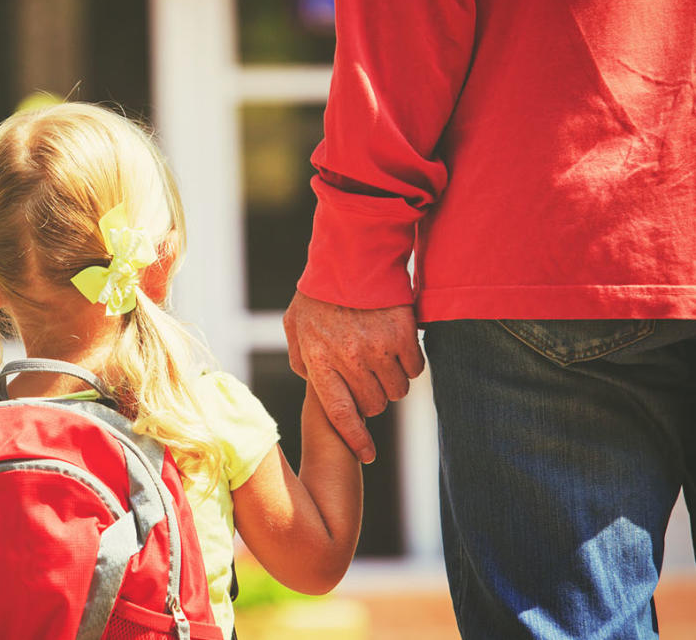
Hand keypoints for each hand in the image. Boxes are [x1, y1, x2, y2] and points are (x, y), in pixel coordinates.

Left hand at [282, 291, 423, 462]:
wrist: (352, 255)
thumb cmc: (320, 292)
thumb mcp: (296, 326)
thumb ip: (300, 358)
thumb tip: (310, 382)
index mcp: (320, 361)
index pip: (340, 415)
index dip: (355, 440)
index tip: (368, 456)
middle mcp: (349, 360)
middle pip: (373, 405)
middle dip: (372, 399)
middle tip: (368, 379)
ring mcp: (378, 348)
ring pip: (397, 391)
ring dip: (393, 382)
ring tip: (382, 359)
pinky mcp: (403, 335)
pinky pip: (416, 369)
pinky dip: (411, 364)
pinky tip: (399, 347)